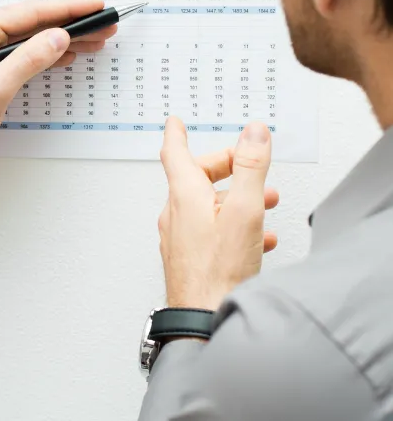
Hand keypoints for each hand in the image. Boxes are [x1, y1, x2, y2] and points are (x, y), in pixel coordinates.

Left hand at [0, 0, 116, 192]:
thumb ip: (26, 61)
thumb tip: (58, 37)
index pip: (30, 13)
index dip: (68, 9)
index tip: (97, 6)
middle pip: (30, 20)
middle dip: (69, 23)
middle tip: (104, 26)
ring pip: (25, 34)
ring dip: (59, 38)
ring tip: (94, 40)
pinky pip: (15, 48)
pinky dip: (41, 51)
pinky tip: (63, 54)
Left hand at [158, 117, 279, 310]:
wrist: (203, 318)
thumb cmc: (218, 270)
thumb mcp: (244, 210)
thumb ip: (250, 168)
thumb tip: (253, 133)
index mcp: (184, 194)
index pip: (175, 152)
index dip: (177, 134)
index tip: (175, 122)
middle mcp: (176, 212)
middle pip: (196, 178)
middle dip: (225, 168)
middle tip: (247, 165)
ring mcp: (179, 236)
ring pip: (207, 205)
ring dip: (235, 199)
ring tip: (264, 204)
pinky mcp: (188, 257)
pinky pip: (209, 231)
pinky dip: (232, 225)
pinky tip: (256, 239)